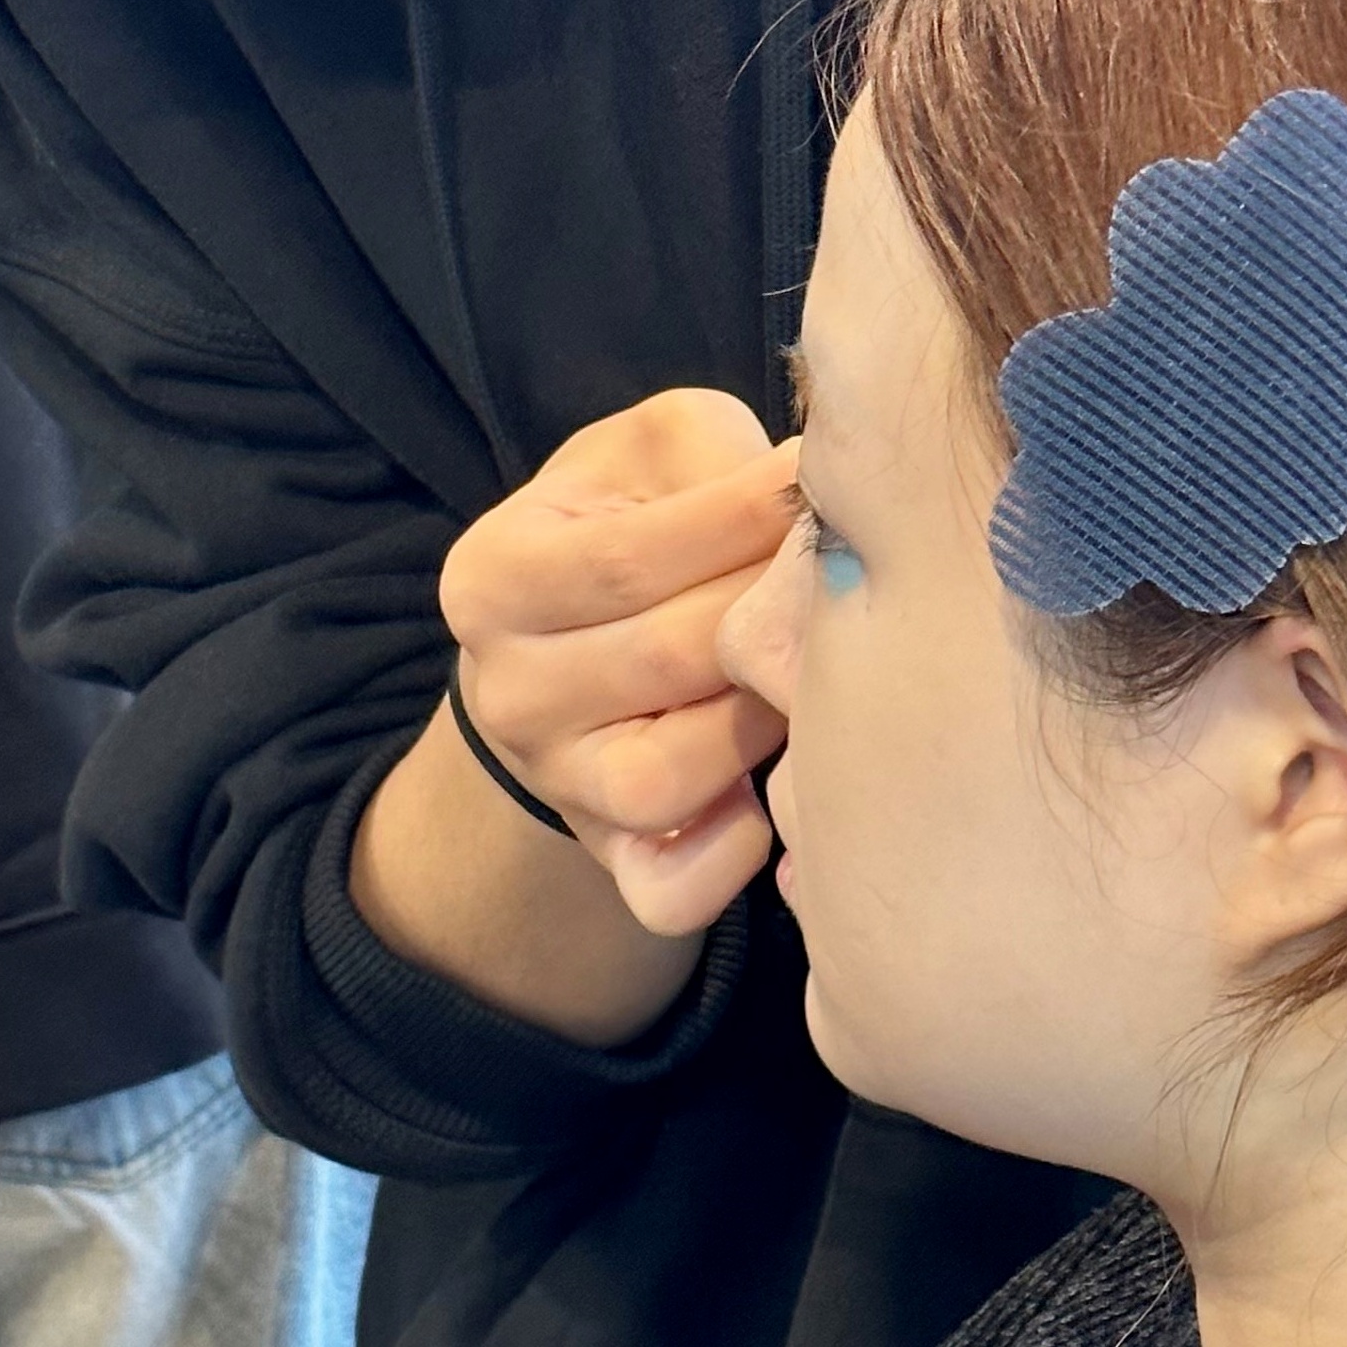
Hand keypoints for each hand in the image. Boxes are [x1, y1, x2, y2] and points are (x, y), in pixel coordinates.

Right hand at [440, 389, 796, 938]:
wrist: (578, 644)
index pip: (629, 558)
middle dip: (772, 620)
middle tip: (852, 584)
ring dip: (763, 722)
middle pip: (667, 661)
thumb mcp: (648, 455)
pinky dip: (729, 857)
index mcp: (493, 576)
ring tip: (813, 672)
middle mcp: (505, 692)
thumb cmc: (636, 524)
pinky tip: (772, 797)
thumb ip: (713, 457)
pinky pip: (667, 891)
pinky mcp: (608, 859)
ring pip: (669, 778)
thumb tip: (813, 487)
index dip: (745, 526)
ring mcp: (554, 785)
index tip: (826, 494)